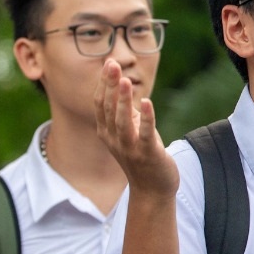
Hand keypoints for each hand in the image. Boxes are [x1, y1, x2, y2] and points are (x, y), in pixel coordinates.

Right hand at [95, 58, 177, 195]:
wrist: (153, 189)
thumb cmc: (142, 156)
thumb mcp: (129, 131)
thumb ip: (124, 111)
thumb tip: (120, 84)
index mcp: (107, 132)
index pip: (100, 104)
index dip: (103, 83)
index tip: (108, 63)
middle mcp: (114, 139)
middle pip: (108, 109)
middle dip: (110, 85)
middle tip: (112, 64)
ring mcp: (129, 148)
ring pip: (122, 121)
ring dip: (122, 100)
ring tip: (124, 80)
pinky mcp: (147, 154)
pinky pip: (144, 134)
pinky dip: (145, 117)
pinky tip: (146, 102)